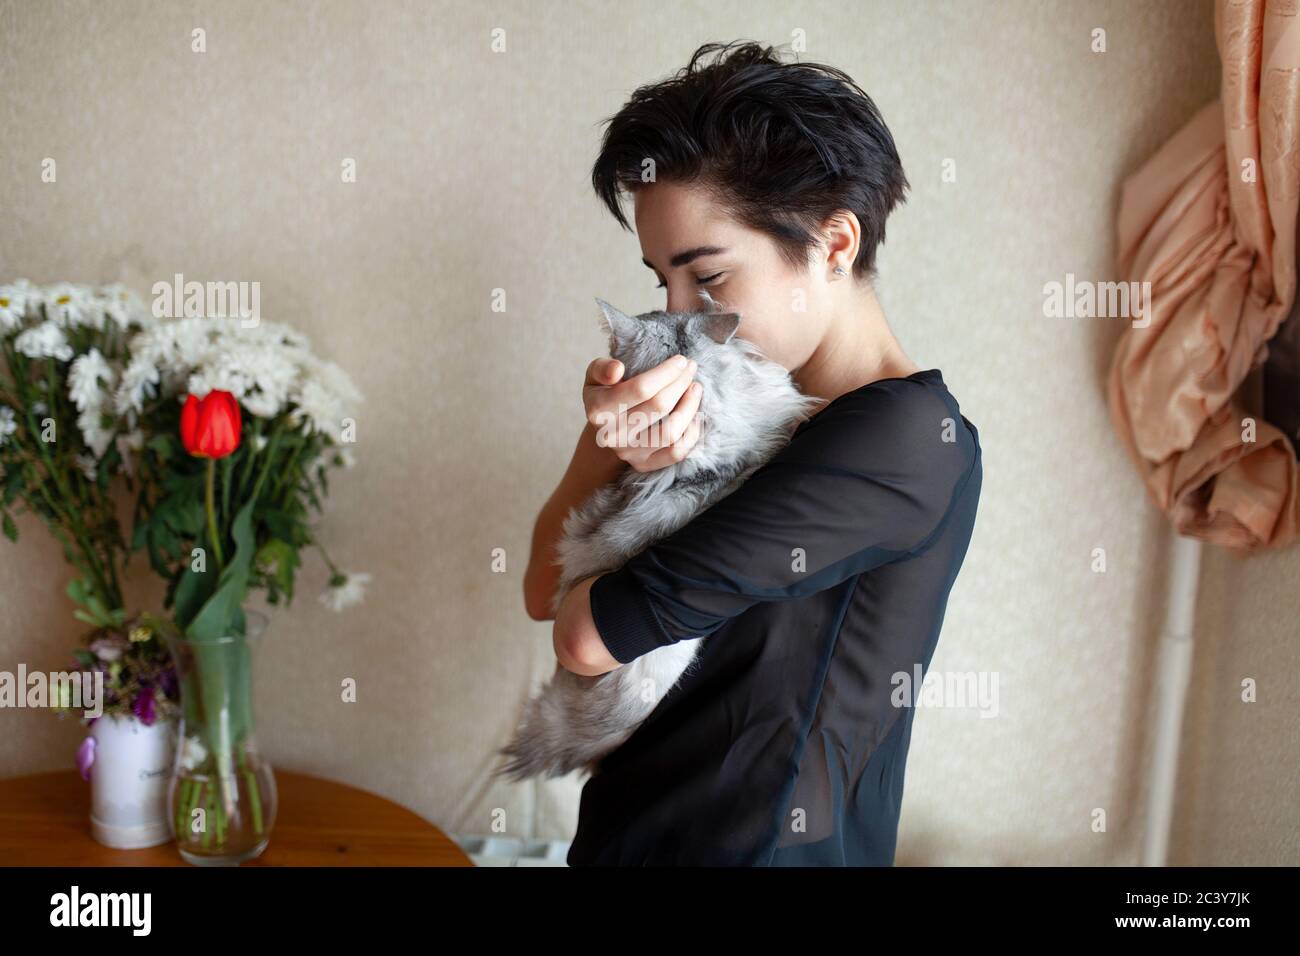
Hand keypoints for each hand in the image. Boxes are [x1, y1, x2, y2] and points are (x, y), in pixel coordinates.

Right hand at [583, 354, 702, 472]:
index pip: (640, 389)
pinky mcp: (644, 464)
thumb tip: (618, 369)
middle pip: (659, 406)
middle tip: (691, 368)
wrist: (605, 428)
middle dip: (680, 383)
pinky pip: (676, 453)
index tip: (681, 360)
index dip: (666, 372)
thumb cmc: (605, 393)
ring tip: (695, 388)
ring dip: (689, 407)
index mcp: (599, 409)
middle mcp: (612, 435)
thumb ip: (602, 368)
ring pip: (670, 432)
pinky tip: (694, 415)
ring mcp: (629, 452)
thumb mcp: (595, 376)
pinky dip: (690, 434)